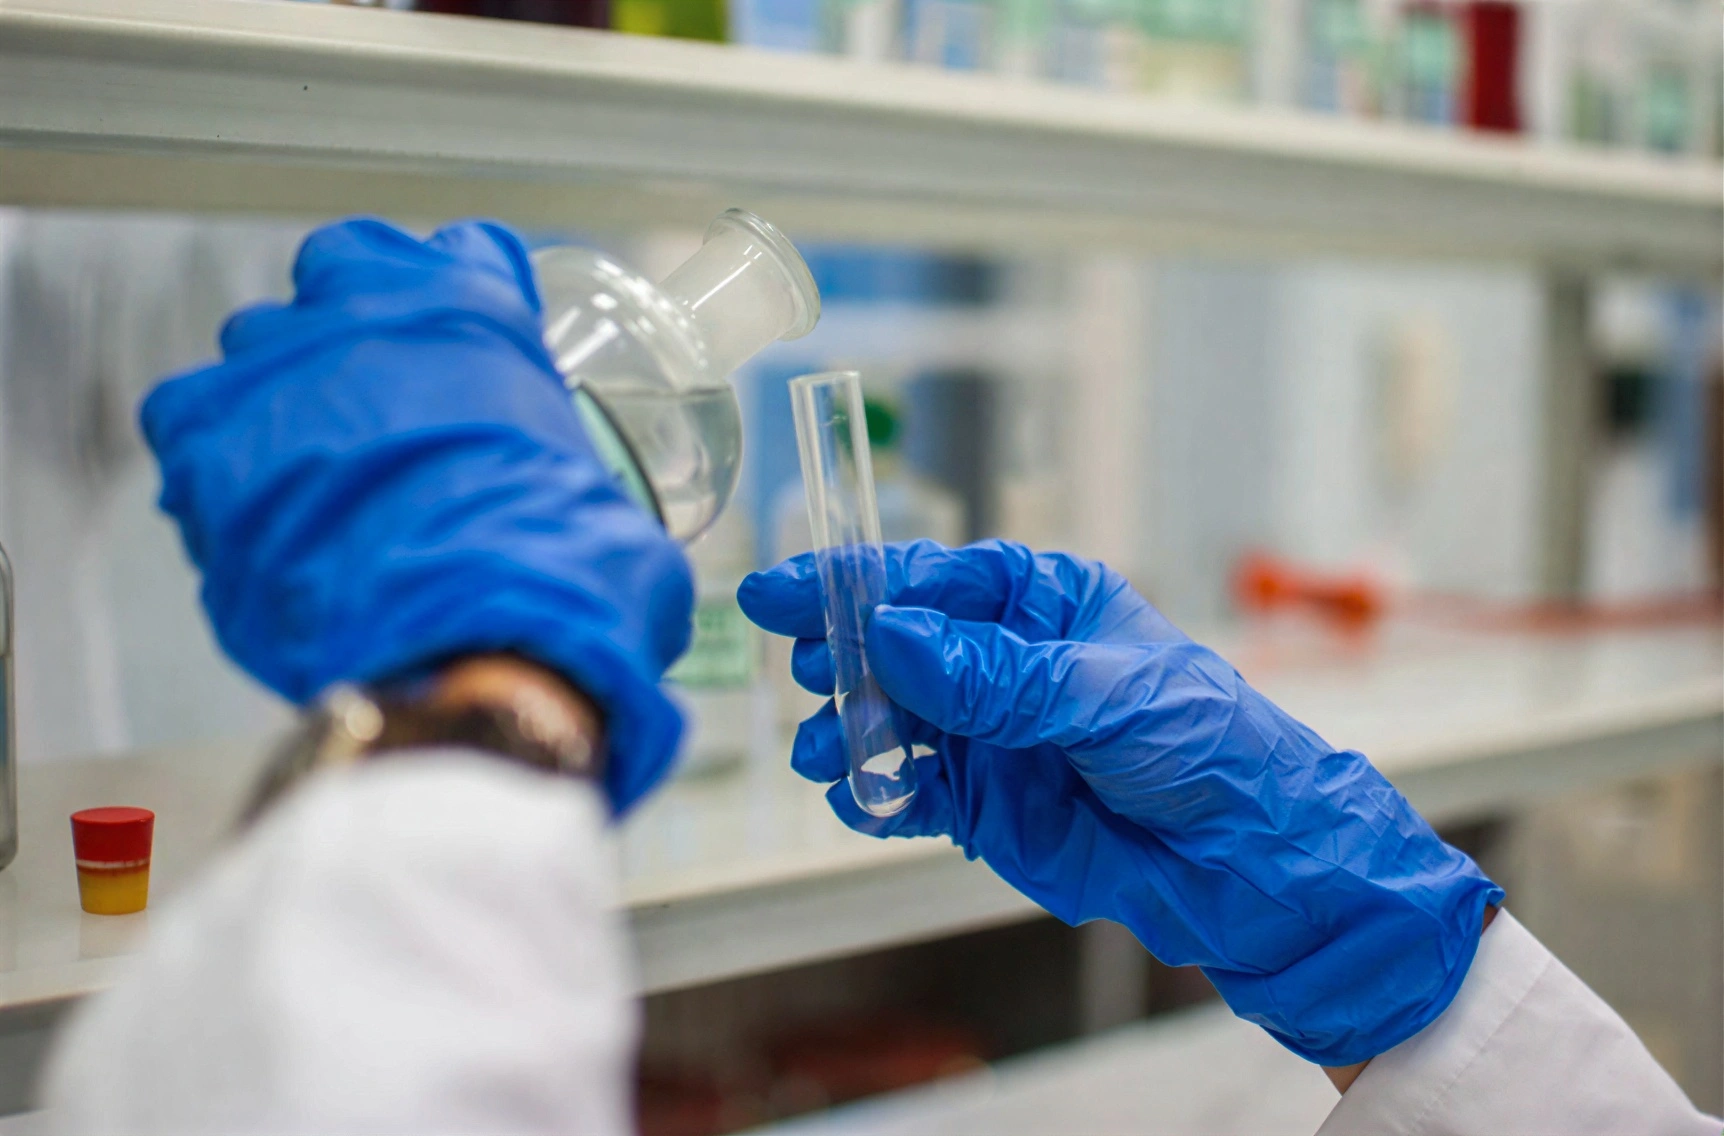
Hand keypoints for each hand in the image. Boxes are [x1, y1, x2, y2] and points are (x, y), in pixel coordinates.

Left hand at [142, 219, 692, 812]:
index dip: (474, 296)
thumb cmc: (556, 568)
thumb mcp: (610, 512)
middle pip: (346, 268)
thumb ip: (590, 491)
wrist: (467, 634)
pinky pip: (189, 420)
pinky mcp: (206, 439)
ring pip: (260, 339)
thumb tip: (612, 546)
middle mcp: (369, 312)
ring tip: (319, 468)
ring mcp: (279, 366)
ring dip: (287, 387)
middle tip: (390, 402)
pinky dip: (217, 458)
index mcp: (477, 309)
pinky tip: (259, 509)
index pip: (469, 250)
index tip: (478, 351)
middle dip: (363, 323)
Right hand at [738, 539, 1501, 1066]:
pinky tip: (860, 801)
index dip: (847, 582)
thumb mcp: (1102, 695)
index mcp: (1036, 601)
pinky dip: (873, 795)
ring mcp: (984, 733)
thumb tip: (894, 637)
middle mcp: (998, 660)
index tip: (777, 594)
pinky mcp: (979, 803)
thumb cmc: (1204, 745)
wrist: (1249, 862)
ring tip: (826, 754)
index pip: (926, 580)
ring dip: (847, 732)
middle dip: (839, 660)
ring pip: (886, 720)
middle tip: (808, 679)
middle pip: (890, 646)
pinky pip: (905, 791)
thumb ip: (995, 673)